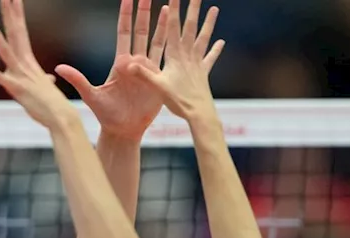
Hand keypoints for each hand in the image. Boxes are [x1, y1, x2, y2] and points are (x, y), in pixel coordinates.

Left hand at [0, 0, 75, 129]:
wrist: (61, 117)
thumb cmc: (51, 104)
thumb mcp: (45, 88)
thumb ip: (43, 80)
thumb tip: (49, 79)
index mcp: (28, 60)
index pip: (21, 32)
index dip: (16, 14)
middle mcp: (24, 63)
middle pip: (15, 33)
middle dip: (10, 14)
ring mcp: (20, 75)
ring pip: (6, 51)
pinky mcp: (16, 89)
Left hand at [56, 0, 169, 140]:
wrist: (124, 131)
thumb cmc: (106, 116)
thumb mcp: (91, 96)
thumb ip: (78, 80)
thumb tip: (58, 68)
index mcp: (120, 62)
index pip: (123, 32)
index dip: (126, 15)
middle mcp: (135, 62)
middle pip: (140, 31)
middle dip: (144, 12)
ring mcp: (148, 69)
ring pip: (156, 41)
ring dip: (161, 24)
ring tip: (167, 6)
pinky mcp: (159, 80)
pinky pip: (166, 59)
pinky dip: (171, 45)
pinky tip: (176, 32)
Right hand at [126, 0, 224, 122]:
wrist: (199, 114)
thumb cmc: (178, 101)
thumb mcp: (157, 87)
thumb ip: (143, 74)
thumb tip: (128, 63)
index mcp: (174, 56)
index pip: (173, 28)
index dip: (173, 11)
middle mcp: (187, 56)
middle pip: (190, 27)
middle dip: (193, 10)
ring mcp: (197, 63)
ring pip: (203, 38)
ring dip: (209, 23)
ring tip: (215, 8)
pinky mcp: (204, 72)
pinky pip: (210, 58)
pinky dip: (215, 49)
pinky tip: (221, 41)